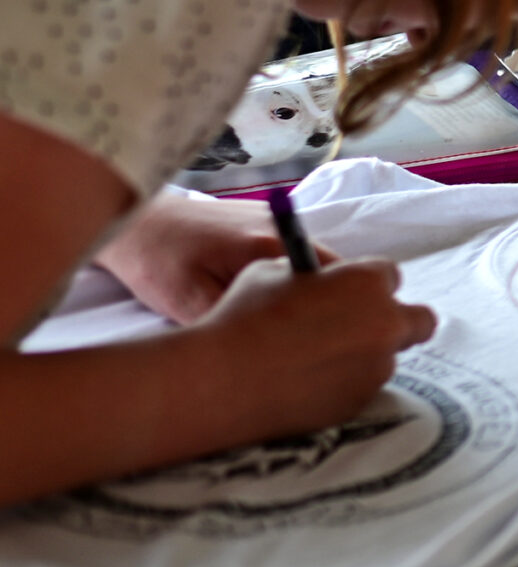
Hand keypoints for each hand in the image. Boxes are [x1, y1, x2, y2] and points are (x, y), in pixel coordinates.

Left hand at [94, 191, 337, 322]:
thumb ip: (238, 322)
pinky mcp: (260, 222)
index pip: (334, 280)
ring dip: (301, 293)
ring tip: (279, 323)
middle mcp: (280, 229)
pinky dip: (284, 280)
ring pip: (307, 266)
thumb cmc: (156, 263)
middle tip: (299, 339)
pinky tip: (260, 299)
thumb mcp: (188, 305)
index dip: (336, 312)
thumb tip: (275, 344)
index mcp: (269, 247)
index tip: (321, 339)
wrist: (132, 223)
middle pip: (327, 273)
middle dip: (322, 305)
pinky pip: (288, 256)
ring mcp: (272, 222)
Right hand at [196, 256, 437, 439]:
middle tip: (367, 327)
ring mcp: (377, 367)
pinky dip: (345, 384)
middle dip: (398, 320)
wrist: (222, 380)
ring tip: (317, 360)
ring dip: (366, 355)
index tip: (353, 293)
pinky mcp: (360, 402)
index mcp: (367, 282)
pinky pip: (362, 387)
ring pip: (386, 356)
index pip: (389, 275)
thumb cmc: (243, 317)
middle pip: (419, 320)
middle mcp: (385, 323)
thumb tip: (321, 282)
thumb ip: (313, 275)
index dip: (368, 284)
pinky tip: (307, 384)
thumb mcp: (273, 272)